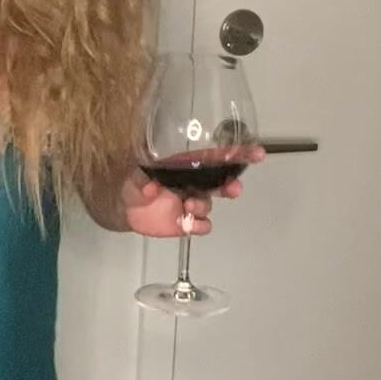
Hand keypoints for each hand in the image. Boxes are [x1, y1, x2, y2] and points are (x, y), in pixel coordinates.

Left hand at [119, 152, 259, 236]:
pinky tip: (189, 223)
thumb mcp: (136, 172)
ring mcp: (191, 203)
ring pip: (210, 205)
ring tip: (188, 205)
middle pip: (222, 183)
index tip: (256, 153)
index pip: (216, 157)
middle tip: (232, 189)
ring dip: (203, 205)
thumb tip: (150, 187)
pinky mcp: (186, 222)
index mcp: (187, 166)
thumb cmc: (134, 182)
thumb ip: (144, 177)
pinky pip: (202, 225)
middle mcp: (193, 183)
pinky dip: (198, 225)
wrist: (125, 208)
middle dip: (232, 185)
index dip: (238, 154)